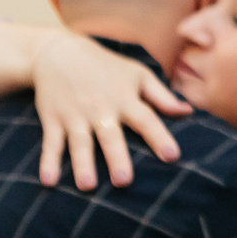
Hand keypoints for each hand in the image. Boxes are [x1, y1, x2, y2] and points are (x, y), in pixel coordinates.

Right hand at [36, 34, 190, 190]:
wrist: (59, 52)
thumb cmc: (106, 66)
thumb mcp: (137, 74)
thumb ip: (162, 96)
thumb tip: (189, 111)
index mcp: (125, 98)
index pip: (146, 119)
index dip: (159, 137)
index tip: (172, 156)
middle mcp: (100, 108)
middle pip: (110, 135)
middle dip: (117, 158)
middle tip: (124, 181)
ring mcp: (74, 115)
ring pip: (79, 142)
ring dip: (82, 164)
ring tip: (87, 186)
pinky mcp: (53, 119)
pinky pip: (50, 143)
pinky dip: (48, 162)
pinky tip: (48, 181)